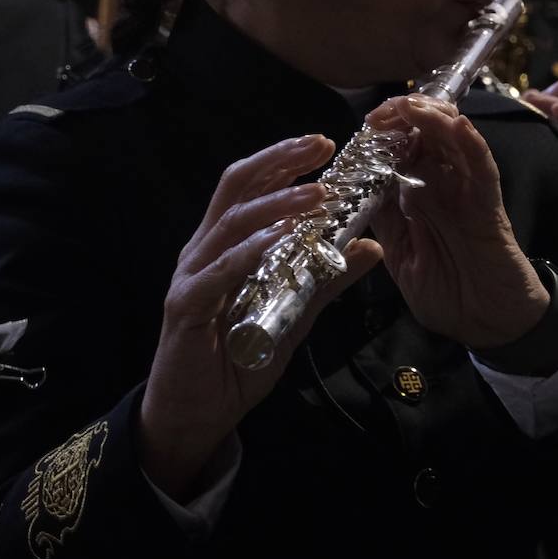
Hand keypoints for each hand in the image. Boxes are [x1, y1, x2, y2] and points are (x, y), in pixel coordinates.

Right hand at [139, 134, 380, 500]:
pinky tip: (277, 239)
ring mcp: (192, 277)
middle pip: (237, 189)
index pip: (252, 186)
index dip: (284, 159)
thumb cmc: (238, 359)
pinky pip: (219, 272)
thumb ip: (326, 278)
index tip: (324, 143)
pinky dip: (248, 251)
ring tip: (317, 194)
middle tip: (321, 146)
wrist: (195, 415)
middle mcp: (204, 250)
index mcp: (226, 244)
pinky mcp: (186, 308)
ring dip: (276, 205)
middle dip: (280, 162)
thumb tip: (371, 245)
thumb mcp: (294, 312)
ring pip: (231, 224)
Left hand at [365, 95, 548, 350]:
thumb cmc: (450, 294)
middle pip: (425, 137)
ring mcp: (466, 194)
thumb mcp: (402, 259)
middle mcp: (442, 188)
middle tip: (383, 111)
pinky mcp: (488, 207)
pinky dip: (471, 147)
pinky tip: (459, 126)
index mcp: (419, 198)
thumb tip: (355, 192)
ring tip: (412, 105)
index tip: (366, 124)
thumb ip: (385, 224)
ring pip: (452, 144)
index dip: (383, 136)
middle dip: (403, 118)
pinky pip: (482, 171)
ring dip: (432, 120)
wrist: (490, 325)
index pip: (400, 155)